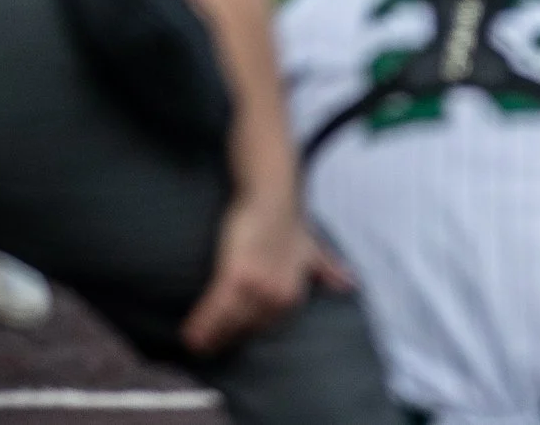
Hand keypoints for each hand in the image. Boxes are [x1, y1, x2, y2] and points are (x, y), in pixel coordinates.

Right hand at [179, 194, 315, 354]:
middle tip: (209, 345)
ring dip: (211, 335)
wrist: (272, 194)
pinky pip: (216, 307)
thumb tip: (349, 284)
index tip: (234, 337)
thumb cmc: (289, 220)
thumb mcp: (311, 248)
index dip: (247, 330)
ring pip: (229, 321)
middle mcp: (278, 296)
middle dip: (227, 336)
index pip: (266, 325)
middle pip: (246, 327)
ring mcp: (257, 287)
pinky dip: (202, 322)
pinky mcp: (236, 276)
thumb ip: (327, 269)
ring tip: (196, 345)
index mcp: (293, 294)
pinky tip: (190, 335)